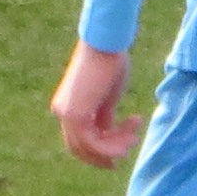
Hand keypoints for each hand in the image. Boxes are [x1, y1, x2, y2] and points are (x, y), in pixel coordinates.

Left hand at [52, 42, 139, 168]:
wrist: (106, 42)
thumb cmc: (109, 62)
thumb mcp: (107, 96)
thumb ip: (103, 116)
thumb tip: (107, 135)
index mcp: (67, 105)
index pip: (80, 139)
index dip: (103, 147)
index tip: (128, 141)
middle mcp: (61, 112)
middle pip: (82, 149)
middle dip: (108, 152)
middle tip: (132, 144)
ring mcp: (66, 115)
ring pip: (90, 149)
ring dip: (116, 148)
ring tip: (135, 137)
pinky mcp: (76, 116)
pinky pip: (94, 145)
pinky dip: (113, 146)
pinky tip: (131, 136)